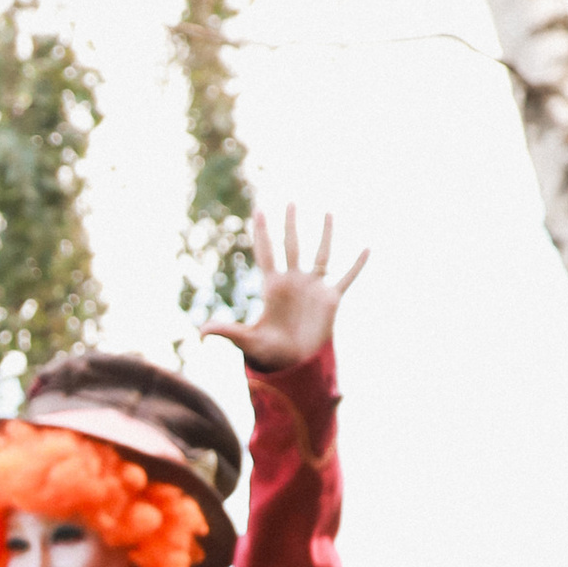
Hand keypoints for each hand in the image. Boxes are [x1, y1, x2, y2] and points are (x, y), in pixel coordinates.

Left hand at [203, 203, 366, 371]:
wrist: (295, 364)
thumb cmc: (268, 354)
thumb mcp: (247, 340)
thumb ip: (226, 332)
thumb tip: (200, 333)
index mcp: (272, 287)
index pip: (266, 253)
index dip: (261, 233)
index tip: (258, 211)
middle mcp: (293, 282)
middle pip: (291, 245)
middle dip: (290, 224)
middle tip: (290, 202)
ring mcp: (313, 288)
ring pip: (321, 254)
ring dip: (325, 234)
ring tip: (328, 212)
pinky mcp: (331, 299)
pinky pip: (346, 278)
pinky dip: (357, 265)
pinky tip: (367, 249)